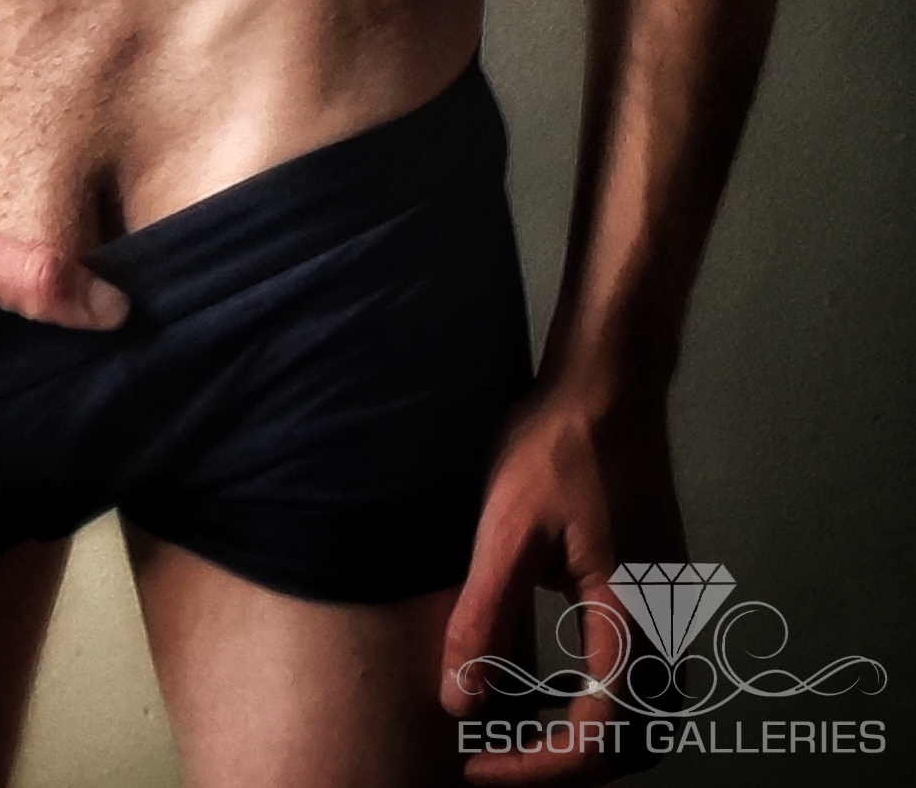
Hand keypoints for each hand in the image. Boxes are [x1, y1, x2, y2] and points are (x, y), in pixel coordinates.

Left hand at [441, 384, 683, 783]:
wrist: (611, 385)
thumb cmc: (559, 446)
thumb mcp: (507, 529)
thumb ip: (486, 619)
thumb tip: (461, 703)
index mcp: (632, 618)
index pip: (597, 736)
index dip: (537, 768)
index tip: (479, 768)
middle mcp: (667, 625)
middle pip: (636, 741)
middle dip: (568, 766)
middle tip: (498, 757)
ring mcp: (673, 609)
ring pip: (651, 714)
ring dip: (592, 738)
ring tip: (519, 729)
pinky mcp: (664, 591)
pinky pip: (646, 676)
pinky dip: (604, 703)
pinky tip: (551, 683)